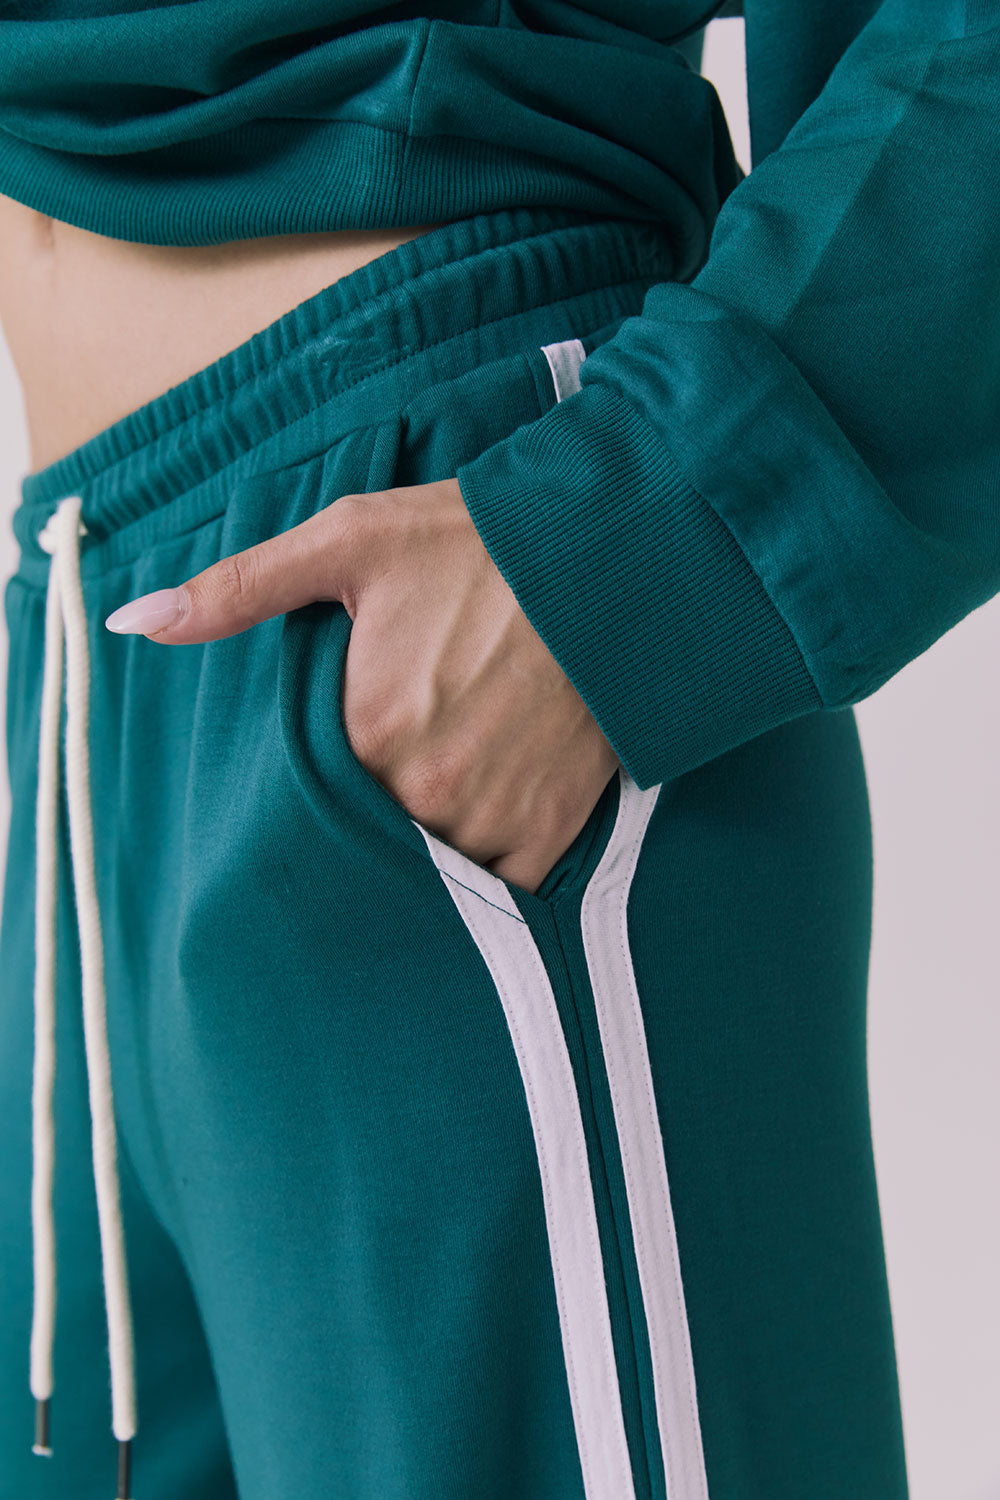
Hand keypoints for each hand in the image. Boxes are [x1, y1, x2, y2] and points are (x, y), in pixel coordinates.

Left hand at [104, 477, 620, 894]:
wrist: (613, 554)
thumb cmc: (476, 542)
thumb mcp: (349, 543)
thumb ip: (238, 589)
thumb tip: (132, 620)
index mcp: (366, 730)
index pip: (306, 797)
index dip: (309, 782)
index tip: (325, 758)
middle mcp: (427, 789)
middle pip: (368, 835)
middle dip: (365, 814)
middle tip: (388, 766)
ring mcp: (493, 817)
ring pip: (432, 868)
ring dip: (422, 842)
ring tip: (434, 791)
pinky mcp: (551, 829)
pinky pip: (502, 886)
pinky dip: (486, 867)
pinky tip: (481, 816)